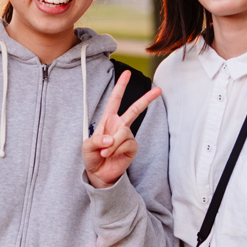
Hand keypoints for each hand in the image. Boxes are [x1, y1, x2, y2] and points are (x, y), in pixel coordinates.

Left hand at [82, 70, 161, 188]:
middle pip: (135, 109)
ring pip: (124, 132)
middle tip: (159, 90)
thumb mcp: (87, 147)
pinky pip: (127, 143)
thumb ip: (97, 140)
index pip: (115, 100)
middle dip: (146, 99)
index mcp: (108, 120)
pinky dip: (117, 150)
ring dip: (113, 144)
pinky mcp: (132, 147)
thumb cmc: (92, 157)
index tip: (127, 73)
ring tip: (105, 153)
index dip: (121, 86)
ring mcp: (127, 136)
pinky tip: (111, 155)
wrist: (99, 174)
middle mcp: (120, 125)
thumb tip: (111, 139)